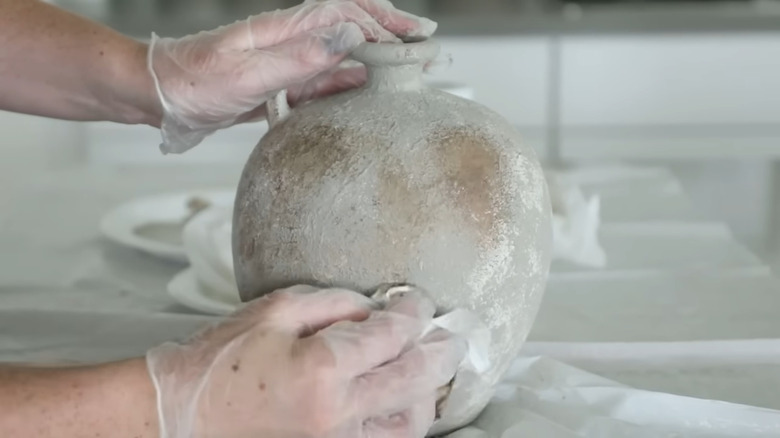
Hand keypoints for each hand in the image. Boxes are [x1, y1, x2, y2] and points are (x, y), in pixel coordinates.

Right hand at [146, 285, 465, 437]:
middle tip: (454, 336)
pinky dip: (402, 425)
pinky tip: (404, 405)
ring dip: (428, 394)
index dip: (413, 314)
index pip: (391, 335)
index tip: (418, 303)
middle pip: (414, 380)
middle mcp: (337, 414)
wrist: (180, 415)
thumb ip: (333, 303)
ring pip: (408, 424)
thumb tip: (375, 307)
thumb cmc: (218, 359)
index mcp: (321, 369)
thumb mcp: (273, 310)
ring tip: (431, 371)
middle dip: (441, 352)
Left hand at [148, 0, 436, 153]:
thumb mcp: (246, 73)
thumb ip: (299, 58)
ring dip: (376, 58)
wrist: (156, 96)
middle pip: (350, 28)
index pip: (346, 14)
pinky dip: (350, 84)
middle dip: (390, 32)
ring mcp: (286, 63)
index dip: (385, 21)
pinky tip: (365, 91)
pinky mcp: (280, 86)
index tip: (416, 35)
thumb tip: (350, 37)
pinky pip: (323, 82)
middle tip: (425, 46)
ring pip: (342, 54)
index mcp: (283, 29)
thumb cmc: (191, 82)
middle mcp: (289, 40)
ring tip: (407, 67)